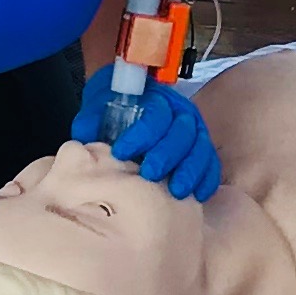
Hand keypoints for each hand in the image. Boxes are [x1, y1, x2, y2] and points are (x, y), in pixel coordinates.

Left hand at [77, 64, 220, 200]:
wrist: (128, 107)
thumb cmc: (113, 109)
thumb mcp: (98, 107)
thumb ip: (91, 120)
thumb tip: (83, 138)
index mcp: (157, 100)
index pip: (155, 115)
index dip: (141, 134)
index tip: (121, 152)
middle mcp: (180, 113)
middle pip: (182, 132)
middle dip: (167, 154)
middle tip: (150, 174)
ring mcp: (195, 132)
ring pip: (200, 149)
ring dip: (190, 170)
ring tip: (177, 192)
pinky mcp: (202, 151)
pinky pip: (212, 165)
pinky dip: (207, 179)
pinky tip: (198, 195)